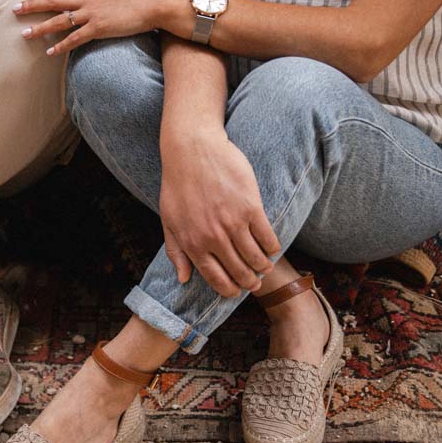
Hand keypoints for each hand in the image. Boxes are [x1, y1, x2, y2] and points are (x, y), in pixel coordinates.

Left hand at [15, 0, 175, 55]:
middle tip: (13, 7)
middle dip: (32, 3)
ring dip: (41, 28)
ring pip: (60, 20)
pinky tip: (50, 52)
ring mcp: (92, 14)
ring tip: (24, 35)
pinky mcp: (99, 28)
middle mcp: (87, 0)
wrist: (152, 4)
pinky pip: (76, 38)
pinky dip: (61, 45)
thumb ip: (96, 2)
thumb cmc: (134, 2)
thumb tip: (87, 8)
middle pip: (53, 0)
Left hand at [158, 133, 280, 296]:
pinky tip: (272, 248)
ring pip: (256, 257)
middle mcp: (214, 238)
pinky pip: (267, 236)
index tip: (235, 292)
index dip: (228, 289)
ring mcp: (233, 223)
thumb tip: (184, 278)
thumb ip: (176, 252)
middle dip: (249, 282)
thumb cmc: (177, 185)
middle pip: (239, 272)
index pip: (216, 278)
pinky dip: (272, 247)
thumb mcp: (168, 221)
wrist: (192, 150)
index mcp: (193, 243)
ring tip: (265, 266)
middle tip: (254, 283)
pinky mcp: (251, 207)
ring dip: (263, 267)